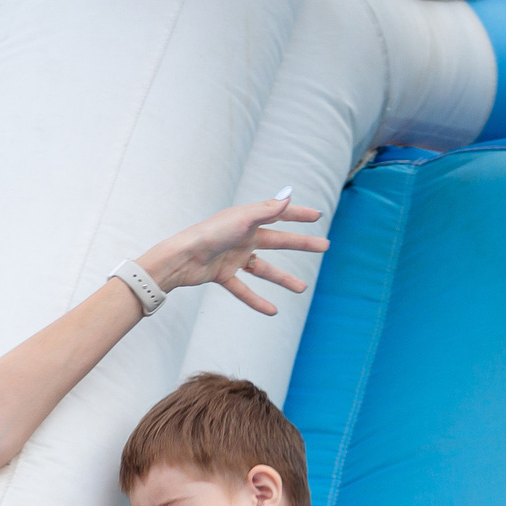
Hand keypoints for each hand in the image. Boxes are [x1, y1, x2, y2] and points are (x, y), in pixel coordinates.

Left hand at [141, 192, 329, 315]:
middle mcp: (242, 237)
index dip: (298, 214)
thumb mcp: (242, 220)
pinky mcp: (222, 274)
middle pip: (278, 241)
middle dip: (301, 244)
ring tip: (302, 288)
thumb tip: (290, 195)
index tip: (318, 216)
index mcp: (247, 220)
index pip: (278, 214)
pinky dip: (256, 300)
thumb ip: (267, 210)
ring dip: (283, 278)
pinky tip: (273, 311)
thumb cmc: (209, 235)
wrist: (181, 258)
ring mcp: (233, 256)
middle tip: (324, 247)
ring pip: (263, 269)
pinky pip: (243, 289)